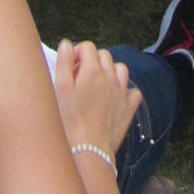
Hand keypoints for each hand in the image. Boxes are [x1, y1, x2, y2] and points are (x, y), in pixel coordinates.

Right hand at [55, 39, 141, 157]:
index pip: (88, 47)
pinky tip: (114, 98)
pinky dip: (126, 90)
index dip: (76, 53)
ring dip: (110, 72)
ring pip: (120, 69)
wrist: (88, 150)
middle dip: (92, 61)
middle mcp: (111, 77)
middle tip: (79, 78)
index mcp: (93, 70)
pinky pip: (133, 91)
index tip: (69, 67)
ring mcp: (122, 92)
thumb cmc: (69, 121)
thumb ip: (63, 63)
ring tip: (97, 85)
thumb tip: (67, 43)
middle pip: (104, 56)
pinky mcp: (129, 108)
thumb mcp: (60, 89)